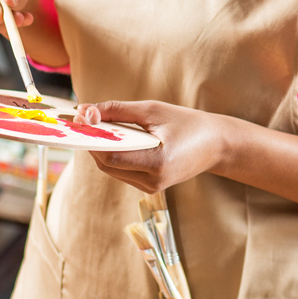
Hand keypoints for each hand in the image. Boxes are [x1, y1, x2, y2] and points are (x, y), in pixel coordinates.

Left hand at [73, 101, 225, 192]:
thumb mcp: (153, 110)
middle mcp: (152, 182)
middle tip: (84, 117)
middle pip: (106, 164)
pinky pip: (121, 170)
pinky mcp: (150, 186)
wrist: (215, 144)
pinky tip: (113, 137)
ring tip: (97, 124)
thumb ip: (118, 111)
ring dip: (101, 147)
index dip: (92, 138)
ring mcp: (150, 188)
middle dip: (92, 141)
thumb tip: (86, 110)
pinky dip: (113, 153)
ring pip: (111, 169)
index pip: (110, 156)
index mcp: (156, 163)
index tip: (81, 117)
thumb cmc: (187, 122)